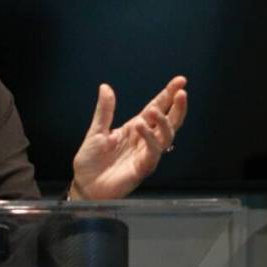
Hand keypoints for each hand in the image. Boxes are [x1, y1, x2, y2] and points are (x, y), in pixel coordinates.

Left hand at [69, 76, 187, 200]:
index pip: (156, 108)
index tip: (179, 81)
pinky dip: (150, 139)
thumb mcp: (96, 131)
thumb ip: (104, 111)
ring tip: (154, 111)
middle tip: (181, 92)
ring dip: (163, 122)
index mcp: (135, 128)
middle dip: (177, 107)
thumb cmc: (91, 160)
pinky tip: (142, 127)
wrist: (84, 184)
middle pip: (168, 122)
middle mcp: (144, 140)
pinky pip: (153, 153)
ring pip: (165, 137)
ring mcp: (145, 154)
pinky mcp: (142, 168)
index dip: (168, 95)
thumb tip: (105, 87)